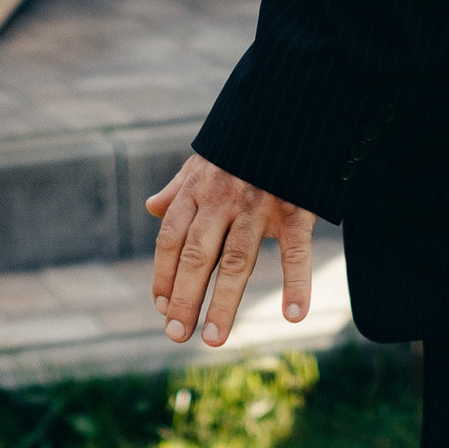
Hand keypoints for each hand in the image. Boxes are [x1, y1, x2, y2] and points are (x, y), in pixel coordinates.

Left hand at [145, 153, 316, 346]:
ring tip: (214, 339)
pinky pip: (296, 251)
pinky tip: (293, 315)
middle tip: (176, 335)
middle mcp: (223, 199)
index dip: (164, 275)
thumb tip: (152, 208)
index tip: (161, 308)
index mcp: (198, 189)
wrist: (292, 108)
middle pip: (199, 256)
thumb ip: (179, 187)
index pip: (172, 240)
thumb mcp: (206, 158)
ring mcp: (260, 204)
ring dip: (224, 304)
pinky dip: (297, 283)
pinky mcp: (297, 208)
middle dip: (185, 298)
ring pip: (238, 261)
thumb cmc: (244, 143)